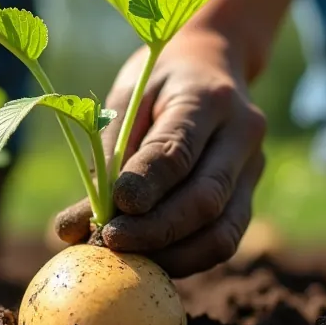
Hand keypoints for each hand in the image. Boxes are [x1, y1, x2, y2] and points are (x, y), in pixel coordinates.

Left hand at [54, 29, 266, 276]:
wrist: (212, 62)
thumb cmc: (157, 82)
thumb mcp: (128, 98)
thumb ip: (108, 157)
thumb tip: (71, 228)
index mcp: (210, 98)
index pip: (177, 151)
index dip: (144, 188)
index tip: (109, 215)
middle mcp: (243, 133)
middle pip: (205, 198)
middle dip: (155, 231)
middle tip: (110, 244)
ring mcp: (253, 168)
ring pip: (223, 231)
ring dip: (173, 256)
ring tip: (127, 262)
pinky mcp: (250, 194)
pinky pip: (225, 239)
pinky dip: (187, 259)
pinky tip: (151, 261)